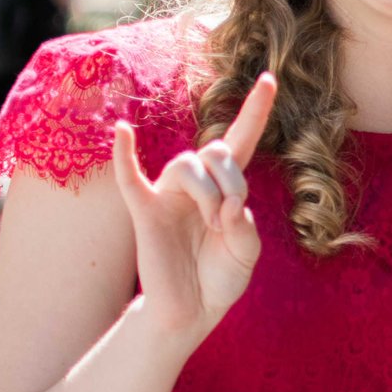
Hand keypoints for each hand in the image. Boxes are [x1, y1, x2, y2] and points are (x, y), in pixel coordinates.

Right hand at [112, 74, 275, 341]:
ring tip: (211, 222)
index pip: (241, 139)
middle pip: (215, 150)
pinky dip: (123, 154)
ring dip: (207, 191)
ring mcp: (169, 195)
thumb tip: (225, 206)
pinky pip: (129, 177)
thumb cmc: (220, 278)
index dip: (255, 110)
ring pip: (187, 165)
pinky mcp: (144, 212)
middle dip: (232, 178)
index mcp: (227, 188)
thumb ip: (243, 228)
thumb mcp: (246, 254)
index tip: (270, 79)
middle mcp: (197, 184)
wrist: (191, 312)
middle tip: (230, 214)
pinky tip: (122, 131)